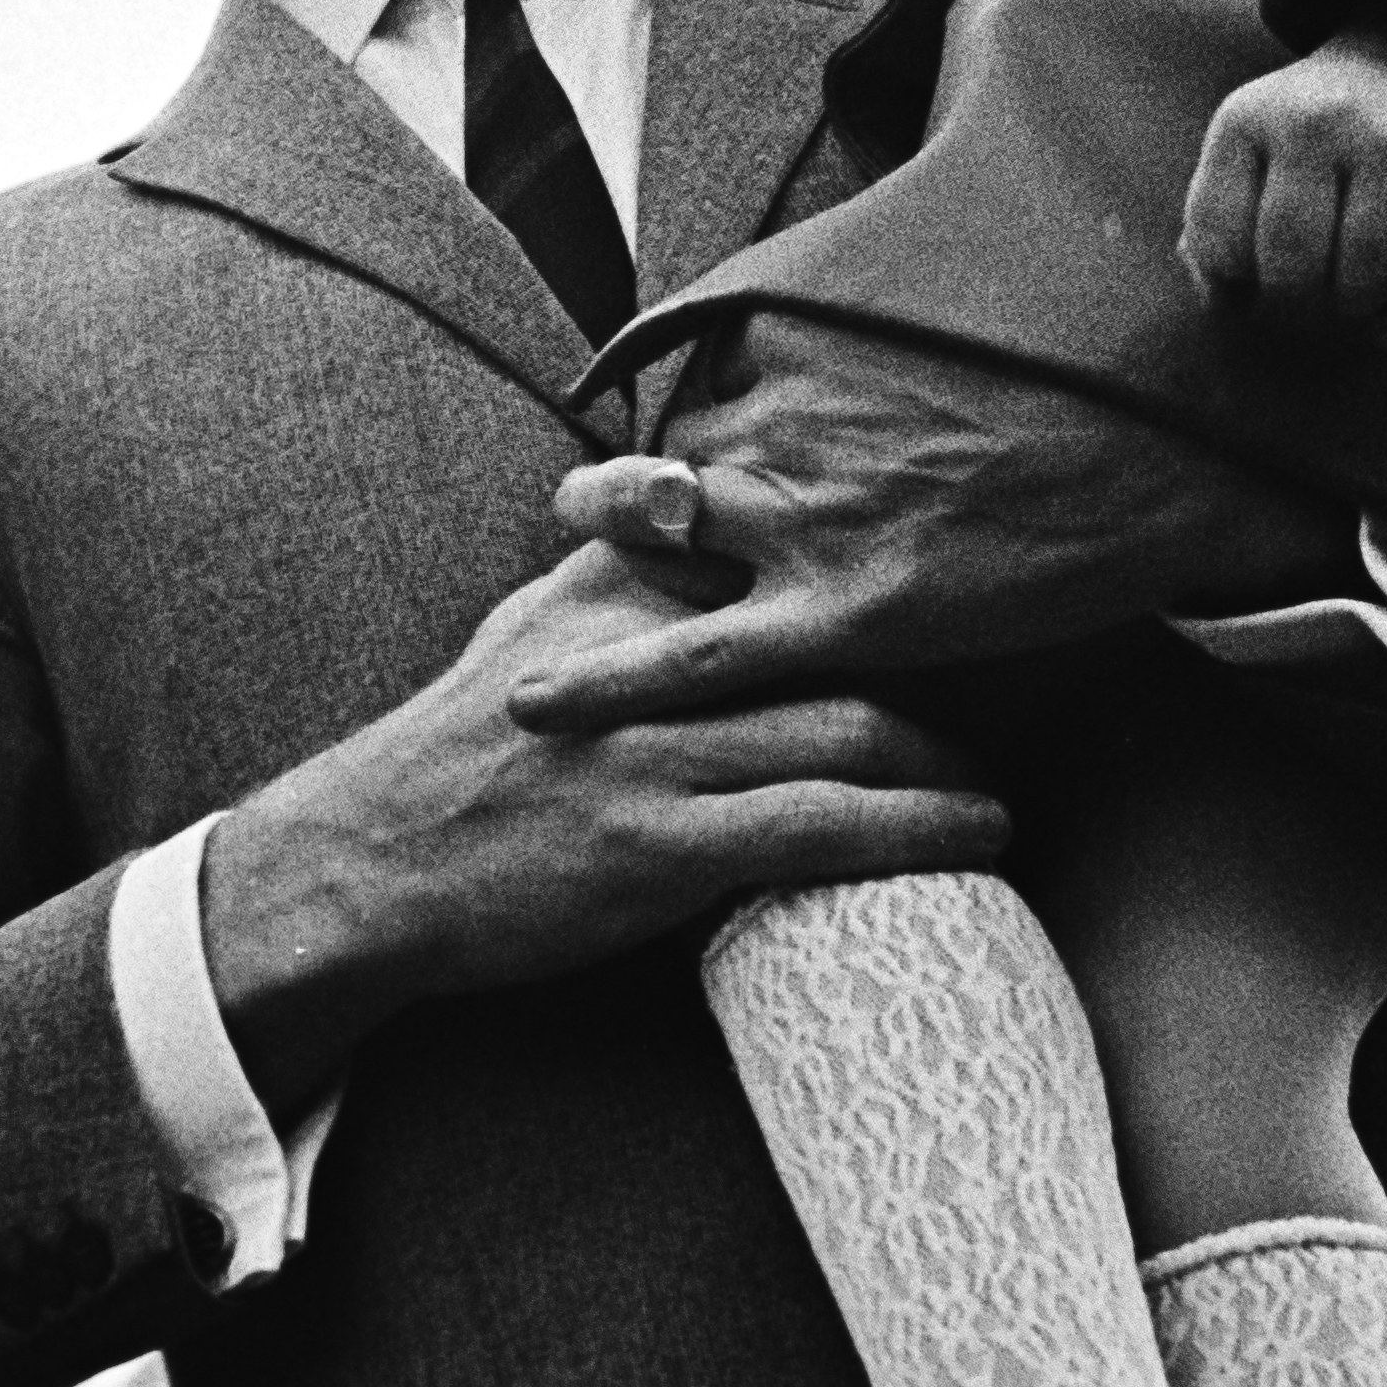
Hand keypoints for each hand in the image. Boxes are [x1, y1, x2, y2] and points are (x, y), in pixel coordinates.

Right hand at [196, 512, 1006, 1111]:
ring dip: (954, 759)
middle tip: (1015, 698)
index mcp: (618, 592)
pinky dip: (920, 831)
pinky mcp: (660, 846)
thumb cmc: (457, 756)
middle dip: (947, 669)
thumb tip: (688, 520)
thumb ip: (617, 572)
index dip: (881, 572)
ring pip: (852, 730)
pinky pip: (823, 828)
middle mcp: (647, 658)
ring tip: (1003, 786)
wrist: (371, 867)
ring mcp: (656, 752)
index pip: (780, 557)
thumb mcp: (529, 630)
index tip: (961, 581)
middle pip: (841, 640)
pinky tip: (979, 840)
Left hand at [1179, 29, 1386, 344]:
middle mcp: (1319, 119)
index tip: (1257, 295)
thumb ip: (1218, 218)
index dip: (1234, 291)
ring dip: (1358, 315)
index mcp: (1247, 118)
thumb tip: (1220, 300)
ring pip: (1366, 275)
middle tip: (1315, 313)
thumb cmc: (1323, 127)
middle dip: (1299, 312)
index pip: (1219, 242)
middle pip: (1292, 266)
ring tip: (1357, 311)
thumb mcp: (1253, 145)